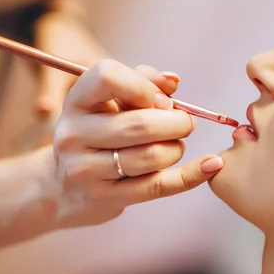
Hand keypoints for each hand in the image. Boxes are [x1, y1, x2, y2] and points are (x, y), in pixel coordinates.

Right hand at [47, 59, 223, 227]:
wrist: (60, 186)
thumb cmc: (97, 132)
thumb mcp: (108, 101)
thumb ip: (141, 81)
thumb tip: (173, 81)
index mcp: (76, 100)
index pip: (108, 76)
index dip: (145, 86)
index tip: (160, 100)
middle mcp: (74, 133)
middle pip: (141, 123)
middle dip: (177, 122)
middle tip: (185, 123)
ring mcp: (85, 169)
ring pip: (153, 155)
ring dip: (177, 148)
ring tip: (175, 145)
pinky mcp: (104, 197)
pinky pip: (158, 185)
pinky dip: (192, 175)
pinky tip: (212, 165)